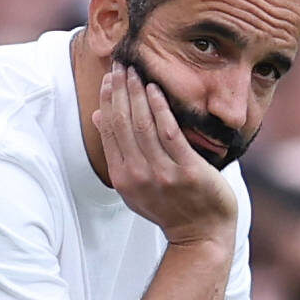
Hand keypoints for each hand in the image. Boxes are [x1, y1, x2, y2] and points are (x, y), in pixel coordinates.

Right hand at [92, 64, 236, 247]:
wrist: (201, 234)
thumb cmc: (169, 207)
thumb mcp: (135, 185)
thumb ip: (117, 153)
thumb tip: (99, 116)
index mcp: (123, 178)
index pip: (110, 131)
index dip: (108, 101)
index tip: (110, 78)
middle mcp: (139, 176)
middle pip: (123, 124)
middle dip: (120, 91)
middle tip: (121, 65)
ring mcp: (163, 174)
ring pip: (143, 125)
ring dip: (138, 94)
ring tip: (136, 71)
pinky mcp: (187, 171)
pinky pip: (170, 133)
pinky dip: (160, 108)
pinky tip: (156, 89)